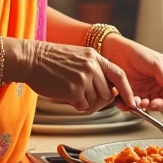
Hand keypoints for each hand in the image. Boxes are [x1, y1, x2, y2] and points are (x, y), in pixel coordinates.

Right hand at [15, 39, 137, 114]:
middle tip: (86, 99)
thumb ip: (94, 70)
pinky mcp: (73, 89)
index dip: (127, 90)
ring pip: (96, 102)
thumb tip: (107, 90)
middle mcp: (92, 66)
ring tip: (73, 96)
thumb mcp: (78, 57)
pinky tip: (66, 96)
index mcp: (94, 56)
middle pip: (108, 94)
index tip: (132, 101)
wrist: (31, 58)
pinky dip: (76, 105)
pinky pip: (83, 106)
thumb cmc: (50, 60)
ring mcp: (83, 77)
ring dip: (86, 104)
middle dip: (99, 102)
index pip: (119, 74)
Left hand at [101, 38, 162, 111]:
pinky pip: (141, 105)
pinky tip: (134, 102)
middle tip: (155, 104)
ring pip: (155, 106)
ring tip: (142, 102)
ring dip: (150, 107)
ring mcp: (151, 90)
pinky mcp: (139, 95)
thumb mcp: (155, 63)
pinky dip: (138, 106)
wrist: (117, 53)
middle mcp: (162, 84)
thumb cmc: (137, 52)